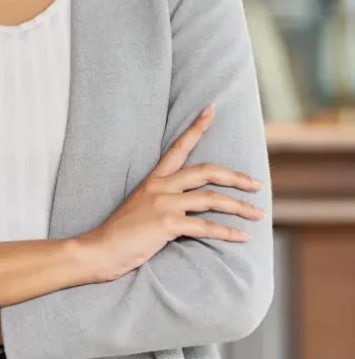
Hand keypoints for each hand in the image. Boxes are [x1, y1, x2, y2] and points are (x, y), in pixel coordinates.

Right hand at [77, 103, 265, 282]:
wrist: (99, 249)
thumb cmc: (120, 233)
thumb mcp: (140, 206)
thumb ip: (162, 199)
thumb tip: (186, 204)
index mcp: (154, 179)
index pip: (179, 147)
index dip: (197, 127)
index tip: (212, 108)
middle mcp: (160, 186)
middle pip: (207, 171)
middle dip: (236, 177)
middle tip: (257, 184)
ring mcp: (163, 203)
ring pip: (212, 198)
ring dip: (239, 207)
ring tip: (258, 214)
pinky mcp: (166, 223)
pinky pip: (205, 226)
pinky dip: (228, 232)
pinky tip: (242, 236)